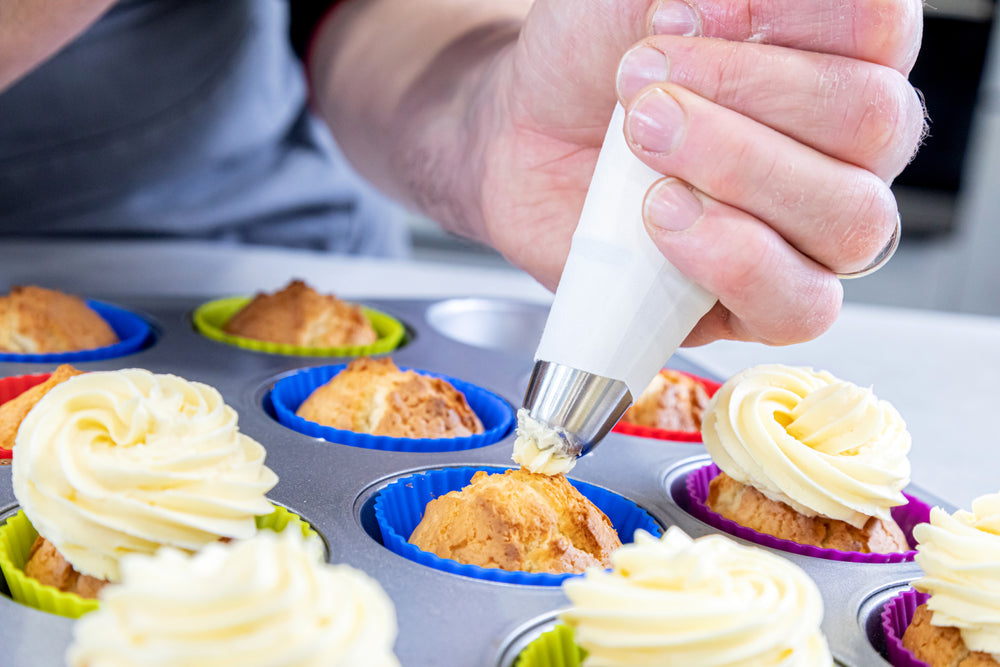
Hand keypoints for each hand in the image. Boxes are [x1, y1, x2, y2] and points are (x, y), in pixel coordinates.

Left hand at [476, 0, 924, 345]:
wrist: (526, 136)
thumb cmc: (591, 65)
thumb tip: (733, 0)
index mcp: (837, 53)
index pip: (879, 27)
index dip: (787, 15)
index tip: (676, 13)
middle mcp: (845, 145)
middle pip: (872, 121)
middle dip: (745, 93)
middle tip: (644, 88)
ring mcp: (813, 230)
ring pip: (851, 218)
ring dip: (738, 170)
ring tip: (645, 144)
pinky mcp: (765, 301)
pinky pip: (801, 305)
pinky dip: (734, 261)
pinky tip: (663, 215)